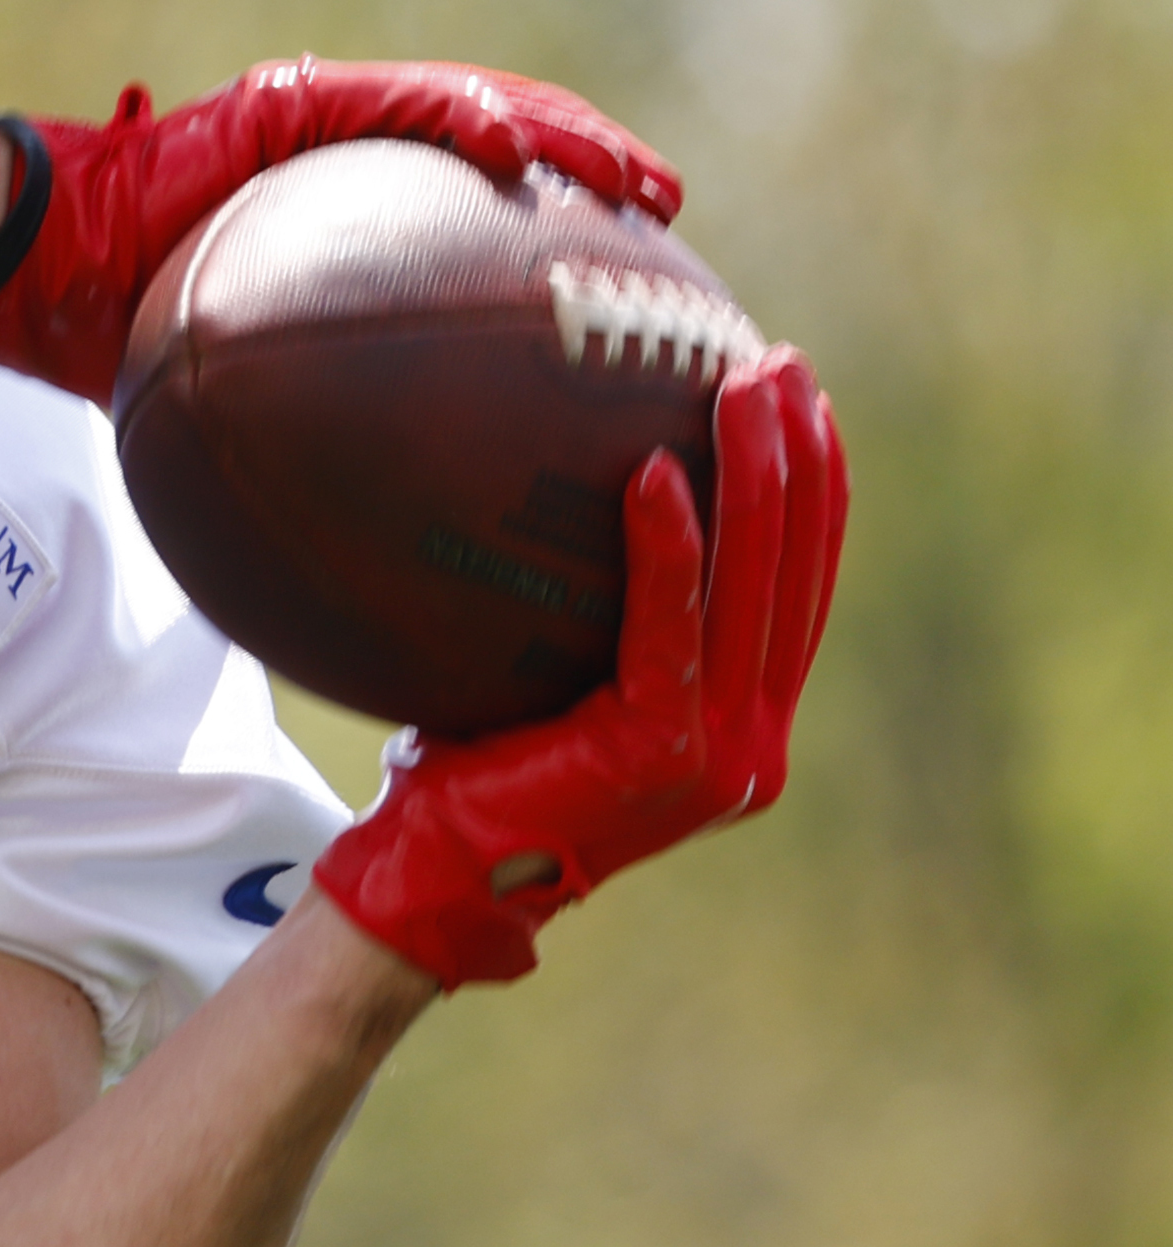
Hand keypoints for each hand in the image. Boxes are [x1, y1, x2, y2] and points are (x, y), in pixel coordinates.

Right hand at [0, 55, 682, 403]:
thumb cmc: (113, 337)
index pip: (475, 200)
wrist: (26, 270)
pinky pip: (391, 106)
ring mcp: (315, 120)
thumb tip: (382, 533)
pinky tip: (515, 160)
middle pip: (500, 139)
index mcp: (340, 212)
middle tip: (664, 215)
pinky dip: (459, 124)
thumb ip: (310, 421)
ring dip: (561, 139)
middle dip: (593, 170)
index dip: (562, 221)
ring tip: (629, 183)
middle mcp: (341, 152)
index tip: (633, 272)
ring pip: (471, 104)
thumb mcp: (236, 393)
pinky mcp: (282, 105)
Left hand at [310, 348, 846, 987]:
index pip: (799, 592)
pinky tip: (652, 470)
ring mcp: (718, 753)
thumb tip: (538, 488)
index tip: (805, 407)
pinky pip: (670, 625)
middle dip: (800, 459)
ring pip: (756, 586)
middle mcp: (750, 744)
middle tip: (783, 364)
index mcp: (739, 729)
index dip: (815, 496)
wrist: (432, 882)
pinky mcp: (663, 751)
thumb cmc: (468, 774)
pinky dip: (668, 546)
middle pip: (797, 573)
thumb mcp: (546, 684)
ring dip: (757, 475)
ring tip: (743, 382)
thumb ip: (584, 617)